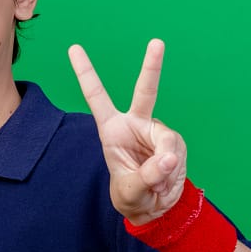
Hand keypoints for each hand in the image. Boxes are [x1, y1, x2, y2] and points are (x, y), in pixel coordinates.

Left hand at [68, 39, 187, 224]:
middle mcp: (135, 125)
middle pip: (145, 92)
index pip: (96, 97)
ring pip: (166, 140)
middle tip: (157, 43)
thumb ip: (147, 176)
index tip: (74, 48)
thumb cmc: (132, 196)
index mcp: (112, 129)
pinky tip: (166, 179)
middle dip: (152, 66)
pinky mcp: (174, 142)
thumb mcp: (132, 191)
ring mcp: (157, 132)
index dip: (86, 73)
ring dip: (164, 164)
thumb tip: (168, 158)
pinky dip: (172, 170)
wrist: (156, 208)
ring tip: (156, 183)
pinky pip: (176, 152)